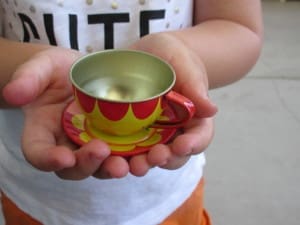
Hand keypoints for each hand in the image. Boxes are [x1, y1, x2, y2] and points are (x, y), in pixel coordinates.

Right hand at [2, 48, 129, 179]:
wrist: (82, 71)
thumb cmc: (58, 70)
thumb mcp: (42, 67)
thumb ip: (28, 78)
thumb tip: (12, 92)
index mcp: (43, 130)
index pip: (38, 151)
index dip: (47, 159)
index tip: (62, 157)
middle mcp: (67, 144)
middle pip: (72, 167)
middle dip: (86, 164)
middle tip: (101, 151)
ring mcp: (91, 144)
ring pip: (99, 166)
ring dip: (111, 168)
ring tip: (125, 164)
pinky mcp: (113, 140)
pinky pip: (121, 154)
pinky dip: (132, 158)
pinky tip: (145, 153)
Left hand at [127, 33, 217, 175]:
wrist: (148, 54)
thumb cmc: (172, 56)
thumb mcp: (184, 64)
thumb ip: (195, 85)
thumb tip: (211, 110)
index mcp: (192, 117)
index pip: (199, 136)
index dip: (193, 144)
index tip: (182, 145)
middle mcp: (173, 130)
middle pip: (174, 154)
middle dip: (165, 159)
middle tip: (155, 157)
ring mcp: (151, 132)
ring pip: (149, 155)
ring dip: (142, 164)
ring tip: (133, 165)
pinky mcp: (129, 130)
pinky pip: (126, 147)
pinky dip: (120, 155)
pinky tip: (110, 155)